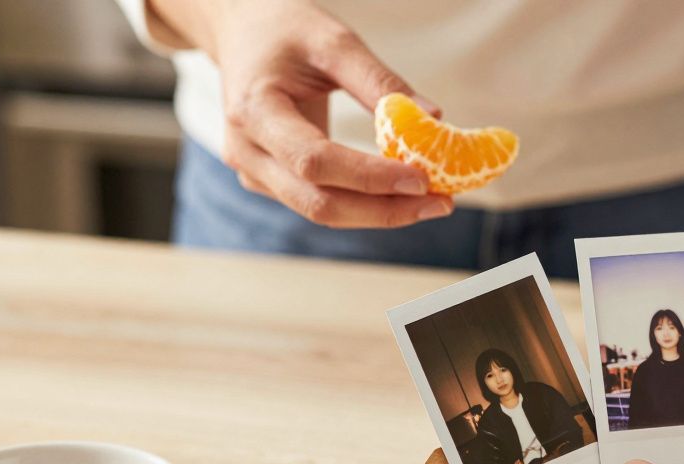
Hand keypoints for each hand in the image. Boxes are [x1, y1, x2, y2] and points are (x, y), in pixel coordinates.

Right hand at [152, 0, 452, 227]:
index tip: (421, 180)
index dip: (369, 178)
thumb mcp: (334, 41)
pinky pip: (319, 202)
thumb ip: (380, 81)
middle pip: (318, 203)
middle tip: (440, 203)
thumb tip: (433, 118)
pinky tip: (399, 194)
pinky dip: (363, 203)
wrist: (242, 31)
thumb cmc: (284, 30)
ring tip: (430, 201)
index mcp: (254, 110)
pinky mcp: (269, 180)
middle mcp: (246, 150)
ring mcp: (253, 171)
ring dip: (379, 212)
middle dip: (384, 210)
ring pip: (320, 211)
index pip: (315, 160)